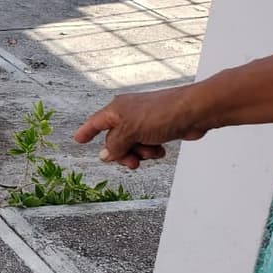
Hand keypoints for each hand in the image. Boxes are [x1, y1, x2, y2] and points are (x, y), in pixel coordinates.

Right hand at [74, 87, 209, 168]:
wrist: (194, 112)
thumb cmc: (162, 113)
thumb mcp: (130, 131)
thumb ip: (115, 145)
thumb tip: (104, 155)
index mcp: (116, 111)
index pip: (95, 123)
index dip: (86, 132)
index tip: (78, 140)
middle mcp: (128, 115)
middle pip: (115, 140)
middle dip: (122, 153)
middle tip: (132, 162)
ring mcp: (143, 122)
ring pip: (132, 146)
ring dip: (140, 153)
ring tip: (151, 152)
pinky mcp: (158, 129)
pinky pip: (147, 145)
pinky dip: (151, 151)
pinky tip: (160, 149)